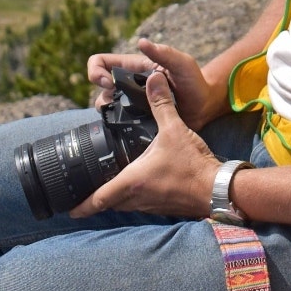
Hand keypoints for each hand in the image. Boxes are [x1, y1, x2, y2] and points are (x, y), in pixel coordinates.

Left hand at [69, 70, 222, 218]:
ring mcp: (152, 205)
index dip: (83, 205)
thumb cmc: (194, 164)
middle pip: (110, 203)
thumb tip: (153, 78)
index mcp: (133, 181)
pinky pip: (142, 205)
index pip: (100, 198)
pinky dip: (134, 198)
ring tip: (106, 190)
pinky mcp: (165, 207)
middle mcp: (139, 197)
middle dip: (96, 200)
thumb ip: (160, 104)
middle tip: (84, 195)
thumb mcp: (174, 130)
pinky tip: (138, 187)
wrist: (221, 190)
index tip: (69, 211)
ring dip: (116, 199)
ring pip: (126, 205)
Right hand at [87, 38, 225, 130]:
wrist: (204, 107)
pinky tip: (131, 127)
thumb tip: (141, 42)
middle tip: (117, 103)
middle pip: (98, 88)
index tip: (109, 83)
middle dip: (102, 96)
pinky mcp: (136, 120)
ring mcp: (131, 103)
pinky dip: (118, 126)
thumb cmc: (194, 80)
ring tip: (127, 117)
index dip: (96, 71)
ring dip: (109, 112)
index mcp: (132, 67)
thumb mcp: (182, 63)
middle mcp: (128, 84)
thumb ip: (163, 53)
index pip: (100, 62)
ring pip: (106, 107)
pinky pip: (118, 124)